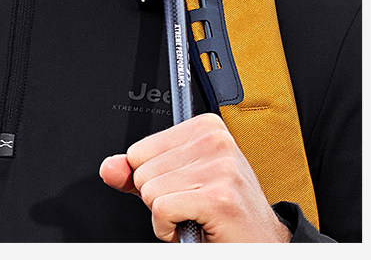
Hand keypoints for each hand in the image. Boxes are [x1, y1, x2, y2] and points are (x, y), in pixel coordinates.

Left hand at [99, 112, 291, 242]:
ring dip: (164, 215)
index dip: (152, 178)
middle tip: (190, 206)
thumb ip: (137, 173)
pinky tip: (193, 227)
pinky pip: (161, 209)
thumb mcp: (174, 184)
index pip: (140, 149)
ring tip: (194, 216)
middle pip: (142, 170)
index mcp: (205, 127)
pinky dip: (168, 228)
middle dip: (158, 197)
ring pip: (150, 191)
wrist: (260, 243)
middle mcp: (215, 140)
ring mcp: (219, 168)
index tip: (182, 187)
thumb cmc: (220, 213)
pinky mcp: (218, 198)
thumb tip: (109, 167)